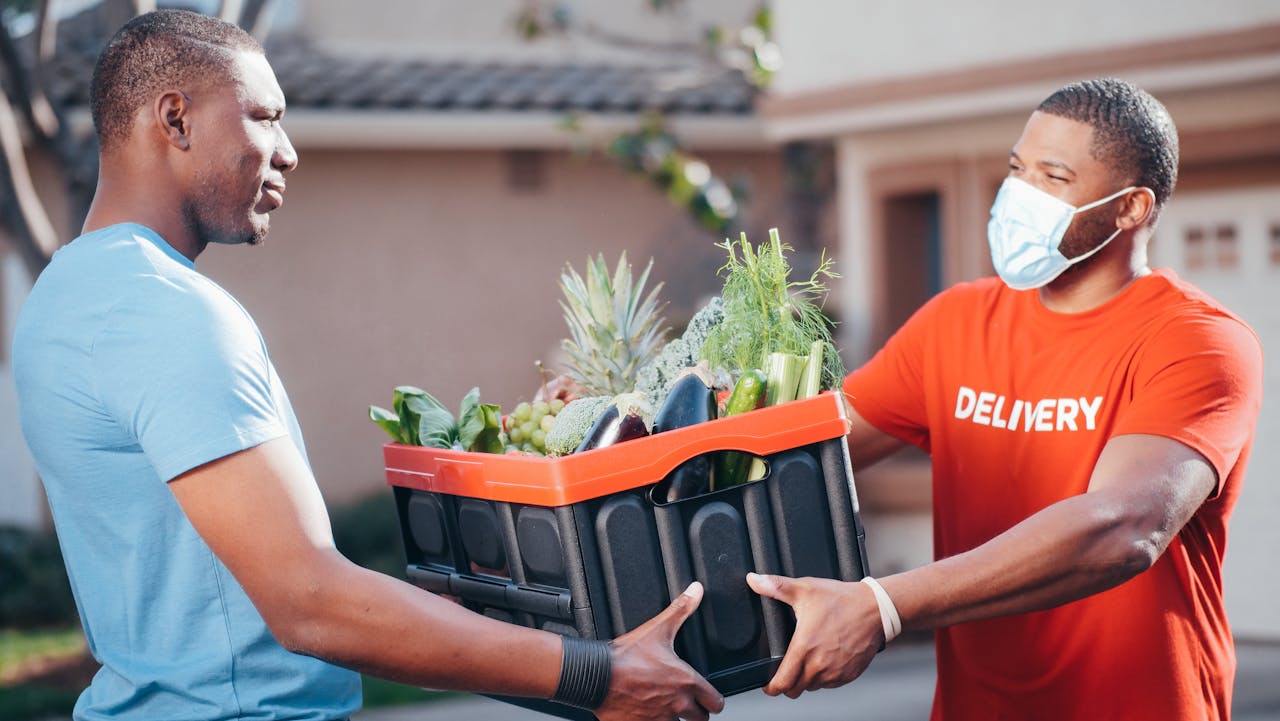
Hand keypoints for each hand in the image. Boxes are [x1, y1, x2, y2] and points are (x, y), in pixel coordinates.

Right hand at [596, 582, 724, 720]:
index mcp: (686, 682)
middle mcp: (677, 705)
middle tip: (685, 703)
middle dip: (695, 712)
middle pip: (700, 720)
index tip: (705, 696)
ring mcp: (660, 720)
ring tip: (663, 707)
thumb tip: (696, 591)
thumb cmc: (625, 656)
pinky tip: (646, 713)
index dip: (712, 699)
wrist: (595, 675)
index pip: (716, 703)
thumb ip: (681, 610)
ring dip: (673, 719)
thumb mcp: (657, 629)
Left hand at [746, 573, 882, 697]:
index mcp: (804, 648)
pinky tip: (823, 662)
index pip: (782, 683)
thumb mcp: (805, 589)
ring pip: (813, 687)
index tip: (768, 684)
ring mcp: (835, 672)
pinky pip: (830, 684)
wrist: (875, 608)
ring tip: (806, 663)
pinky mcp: (849, 674)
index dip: (771, 687)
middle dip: (787, 685)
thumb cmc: (841, 599)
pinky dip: (824, 678)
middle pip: (795, 690)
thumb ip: (776, 586)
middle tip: (785, 673)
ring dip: (806, 680)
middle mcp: (819, 665)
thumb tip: (753, 580)